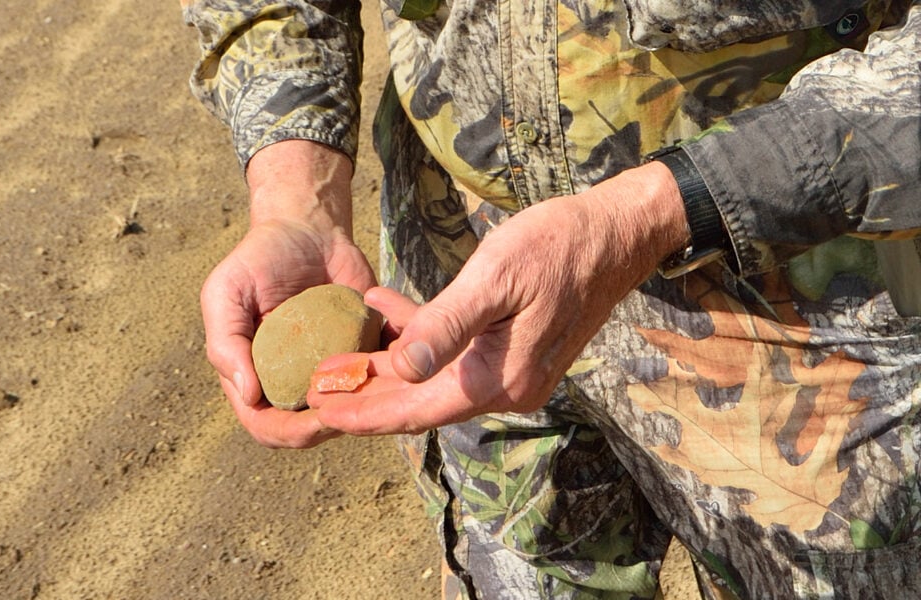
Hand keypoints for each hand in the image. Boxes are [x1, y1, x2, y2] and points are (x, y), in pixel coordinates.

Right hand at [200, 141, 375, 447]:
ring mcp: (332, 369)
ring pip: (351, 409)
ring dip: (367, 408)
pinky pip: (380, 377)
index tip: (313, 420)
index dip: (288, 432)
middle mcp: (294, 381)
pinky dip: (391, 377)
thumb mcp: (226, 291)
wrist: (309, 228)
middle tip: (357, 409)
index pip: (267, 426)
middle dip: (334, 425)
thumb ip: (225, 341)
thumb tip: (248, 395)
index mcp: (256, 377)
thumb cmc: (259, 259)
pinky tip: (401, 366)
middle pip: (312, 428)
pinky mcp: (365, 351)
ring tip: (381, 391)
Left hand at [308, 163, 687, 434]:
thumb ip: (446, 326)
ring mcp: (512, 373)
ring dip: (389, 366)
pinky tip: (388, 309)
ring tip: (339, 351)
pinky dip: (421, 338)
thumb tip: (402, 369)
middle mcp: (506, 388)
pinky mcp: (514, 353)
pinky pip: (456, 357)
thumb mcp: (495, 278)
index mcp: (499, 379)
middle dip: (368, 393)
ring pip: (434, 381)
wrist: (616, 234)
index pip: (416, 410)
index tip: (318, 410)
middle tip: (314, 384)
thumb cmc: (557, 246)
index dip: (364, 412)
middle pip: (421, 403)